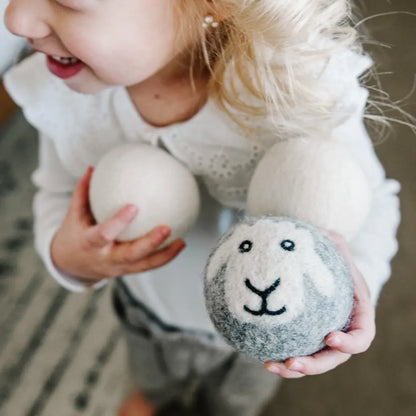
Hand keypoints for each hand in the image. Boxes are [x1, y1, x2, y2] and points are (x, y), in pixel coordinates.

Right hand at [51, 166, 185, 284]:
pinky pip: (148, 266)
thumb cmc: (74, 237)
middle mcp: (106, 258)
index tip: (134, 207)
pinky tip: (179, 245)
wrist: (72, 266)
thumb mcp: (73, 216)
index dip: (119, 222)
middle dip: (150, 243)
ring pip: (145, 265)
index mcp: (91, 243)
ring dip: (165, 254)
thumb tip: (93, 169)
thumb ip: (83, 193)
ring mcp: (119, 267)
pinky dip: (165, 257)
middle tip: (166, 228)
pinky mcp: (129, 270)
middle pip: (131, 254)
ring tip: (181, 242)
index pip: (105, 233)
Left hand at [264, 230, 375, 377]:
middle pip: (334, 357)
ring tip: (269, 364)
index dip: (350, 342)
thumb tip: (322, 233)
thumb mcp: (334, 242)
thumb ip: (332, 241)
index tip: (329, 337)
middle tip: (291, 361)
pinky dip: (280, 355)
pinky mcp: (304, 335)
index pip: (362, 334)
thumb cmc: (329, 254)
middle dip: (314, 365)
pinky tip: (259, 353)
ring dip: (292, 368)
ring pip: (312, 359)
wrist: (317, 265)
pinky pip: (295, 349)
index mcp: (356, 312)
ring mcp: (322, 334)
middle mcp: (342, 328)